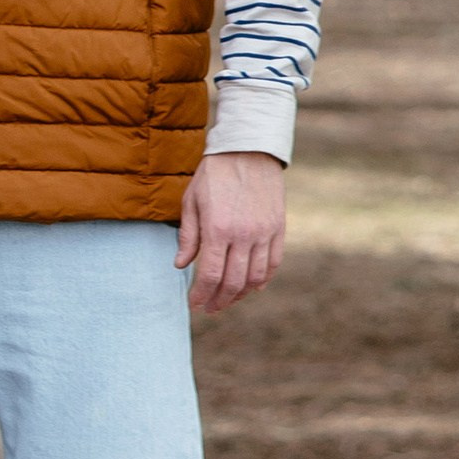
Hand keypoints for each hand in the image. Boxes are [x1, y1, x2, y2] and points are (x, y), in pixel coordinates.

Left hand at [176, 153, 286, 313]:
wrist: (247, 150)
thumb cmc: (213, 175)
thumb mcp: (191, 202)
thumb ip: (188, 236)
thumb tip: (180, 265)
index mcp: (218, 229)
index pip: (210, 275)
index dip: (201, 295)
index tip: (195, 304)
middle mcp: (243, 235)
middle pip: (233, 282)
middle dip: (219, 300)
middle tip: (210, 308)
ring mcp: (264, 233)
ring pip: (255, 278)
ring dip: (241, 294)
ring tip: (228, 299)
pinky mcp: (278, 229)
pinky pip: (273, 263)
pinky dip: (263, 280)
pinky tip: (252, 286)